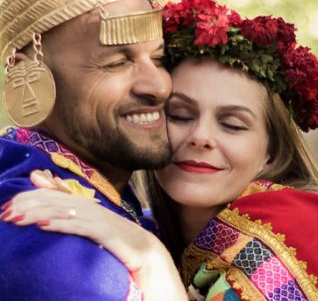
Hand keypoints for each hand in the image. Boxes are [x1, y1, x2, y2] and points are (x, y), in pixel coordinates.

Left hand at [0, 170, 186, 300]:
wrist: (156, 268)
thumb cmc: (125, 256)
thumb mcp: (97, 238)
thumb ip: (77, 223)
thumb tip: (57, 215)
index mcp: (97, 213)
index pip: (63, 197)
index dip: (38, 196)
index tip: (12, 203)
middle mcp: (103, 213)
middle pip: (65, 201)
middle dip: (34, 202)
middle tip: (7, 210)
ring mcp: (110, 223)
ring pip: (73, 212)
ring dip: (42, 211)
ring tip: (17, 216)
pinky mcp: (116, 236)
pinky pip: (87, 228)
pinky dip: (65, 224)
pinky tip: (44, 225)